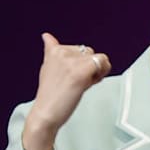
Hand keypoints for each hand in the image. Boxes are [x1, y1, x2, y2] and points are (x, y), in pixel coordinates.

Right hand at [25, 32, 110, 149]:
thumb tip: (46, 36)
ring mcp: (71, 61)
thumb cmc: (50, 95)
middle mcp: (62, 52)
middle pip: (90, 52)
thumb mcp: (47, 67)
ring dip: (96, 71)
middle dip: (88, 67)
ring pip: (98, 58)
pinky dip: (102, 74)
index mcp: (54, 50)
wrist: (46, 113)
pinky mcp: (81, 71)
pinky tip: (90, 84)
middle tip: (77, 82)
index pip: (78, 49)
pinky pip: (103, 63)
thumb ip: (51, 50)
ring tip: (81, 84)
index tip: (71, 75)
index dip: (80, 63)